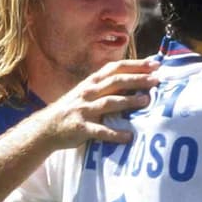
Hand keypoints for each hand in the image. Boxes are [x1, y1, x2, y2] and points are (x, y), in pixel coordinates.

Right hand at [35, 59, 158, 148]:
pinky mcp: (81, 128)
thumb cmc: (75, 108)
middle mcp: (88, 93)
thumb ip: (108, 85)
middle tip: (155, 80)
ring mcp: (84, 110)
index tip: (155, 64)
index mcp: (92, 82)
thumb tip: (137, 76)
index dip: (135, 65)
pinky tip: (129, 136)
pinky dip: (115, 134)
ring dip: (128, 101)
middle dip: (136, 79)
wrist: (46, 127)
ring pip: (108, 103)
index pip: (115, 68)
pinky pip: (100, 131)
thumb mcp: (88, 92)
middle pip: (115, 82)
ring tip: (146, 101)